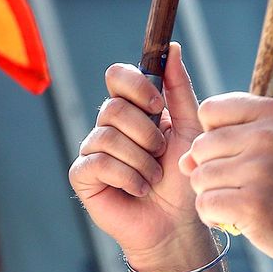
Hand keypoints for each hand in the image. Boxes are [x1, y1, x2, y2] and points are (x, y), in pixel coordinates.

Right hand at [69, 43, 213, 271]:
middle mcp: (108, 125)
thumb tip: (173, 48)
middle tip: (160, 154)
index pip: (117, 75)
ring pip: (108, 137)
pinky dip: (128, 177)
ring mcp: (93, 149)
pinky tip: (139, 189)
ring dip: (142, 161)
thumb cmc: (184, 176)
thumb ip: (180, 90)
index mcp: (132, 109)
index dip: (134, 86)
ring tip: (153, 177)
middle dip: (146, 134)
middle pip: (113, 107)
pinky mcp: (82, 175)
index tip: (157, 106)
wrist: (177, 223)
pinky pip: (98, 163)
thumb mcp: (190, 129)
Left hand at [181, 93, 272, 269]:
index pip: (210, 110)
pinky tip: (234, 218)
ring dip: (211, 194)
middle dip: (208, 168)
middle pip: (200, 146)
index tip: (233, 153)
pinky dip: (213, 216)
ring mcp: (261, 171)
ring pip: (198, 177)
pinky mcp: (252, 205)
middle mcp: (269, 136)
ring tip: (238, 201)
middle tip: (235, 184)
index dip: (212, 134)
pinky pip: (205, 204)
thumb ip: (230, 138)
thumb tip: (183, 160)